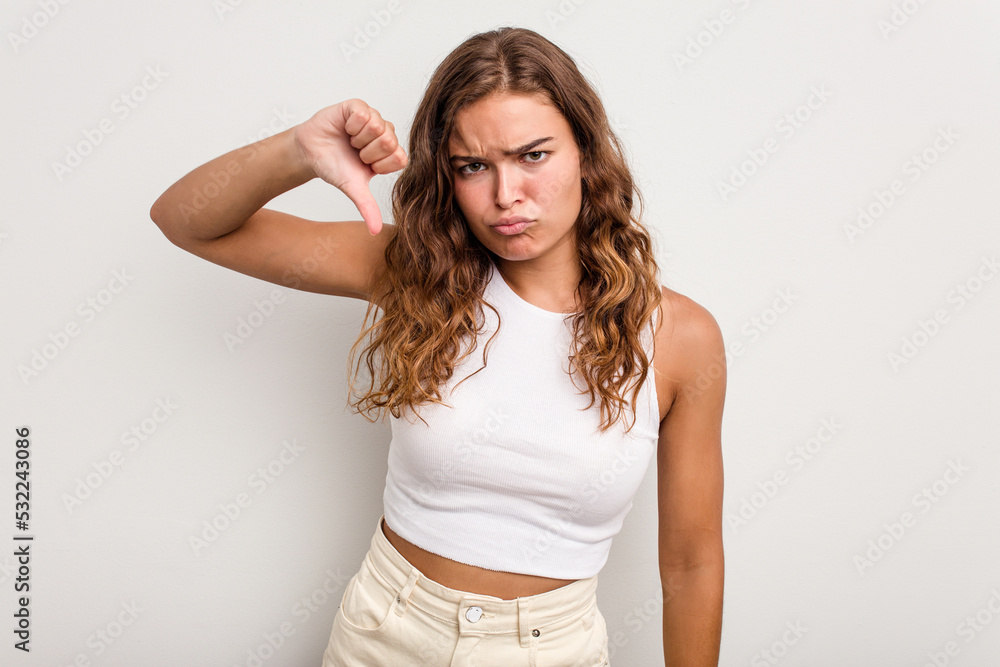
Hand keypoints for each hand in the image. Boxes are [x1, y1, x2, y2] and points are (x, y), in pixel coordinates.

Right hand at [293, 99, 407, 234]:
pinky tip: (345, 128)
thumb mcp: (353, 188)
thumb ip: (367, 207)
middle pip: (390, 141)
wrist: (310, 153)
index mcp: (390, 154)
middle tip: (355, 152)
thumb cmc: (334, 167)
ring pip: (377, 126)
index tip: (365, 165)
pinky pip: (363, 113)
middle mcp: (386, 134)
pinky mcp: (358, 106)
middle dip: (367, 151)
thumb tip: (375, 231)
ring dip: (358, 138)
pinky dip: (350, 125)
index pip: (400, 158)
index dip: (379, 164)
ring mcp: (373, 118)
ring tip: (349, 140)